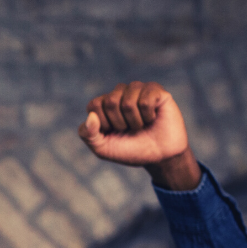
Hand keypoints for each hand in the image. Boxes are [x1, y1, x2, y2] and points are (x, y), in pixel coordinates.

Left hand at [79, 82, 199, 189]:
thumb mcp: (102, 148)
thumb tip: (90, 116)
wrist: (158, 157)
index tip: (114, 132)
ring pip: (128, 102)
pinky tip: (152, 118)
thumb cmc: (130, 150)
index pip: (94, 105)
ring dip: (135, 121)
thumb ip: (88, 134)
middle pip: (110, 101)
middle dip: (120, 123)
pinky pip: (145, 101)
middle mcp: (120, 93)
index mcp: (104, 103)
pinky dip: (148, 116)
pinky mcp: (156, 91)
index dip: (104, 124)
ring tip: (142, 125)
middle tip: (130, 129)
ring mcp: (139, 89)